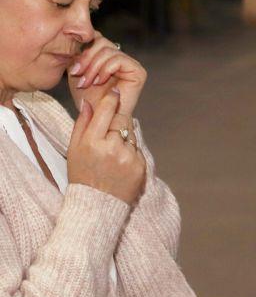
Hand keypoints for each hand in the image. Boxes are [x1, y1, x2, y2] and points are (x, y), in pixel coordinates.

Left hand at [67, 35, 145, 120]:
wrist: (97, 118)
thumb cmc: (87, 98)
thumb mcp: (77, 70)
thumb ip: (79, 53)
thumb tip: (76, 36)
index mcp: (108, 55)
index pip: (96, 38)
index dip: (83, 49)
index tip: (73, 69)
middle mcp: (121, 57)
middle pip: (101, 41)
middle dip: (86, 59)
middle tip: (77, 75)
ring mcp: (131, 64)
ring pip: (108, 50)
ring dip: (93, 67)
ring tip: (86, 82)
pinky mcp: (138, 71)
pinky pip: (118, 60)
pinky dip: (105, 70)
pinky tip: (99, 81)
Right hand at [67, 89, 145, 205]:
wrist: (97, 205)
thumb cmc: (82, 175)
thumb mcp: (74, 149)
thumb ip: (82, 123)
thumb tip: (89, 102)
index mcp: (92, 142)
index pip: (107, 110)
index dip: (112, 98)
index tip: (115, 91)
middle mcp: (112, 148)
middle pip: (121, 121)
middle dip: (116, 124)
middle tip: (108, 136)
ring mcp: (128, 157)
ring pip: (131, 135)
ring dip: (124, 139)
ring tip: (111, 156)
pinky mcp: (141, 165)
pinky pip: (137, 150)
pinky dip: (131, 153)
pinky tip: (120, 165)